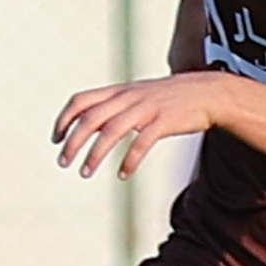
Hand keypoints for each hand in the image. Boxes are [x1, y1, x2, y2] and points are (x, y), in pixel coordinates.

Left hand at [53, 72, 225, 177]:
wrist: (210, 93)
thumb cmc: (173, 98)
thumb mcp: (140, 95)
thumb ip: (116, 105)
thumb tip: (93, 123)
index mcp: (120, 90)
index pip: (81, 100)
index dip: (64, 119)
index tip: (55, 138)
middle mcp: (129, 97)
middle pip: (91, 118)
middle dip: (73, 142)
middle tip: (63, 162)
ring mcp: (147, 108)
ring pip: (111, 131)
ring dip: (95, 154)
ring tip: (85, 172)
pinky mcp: (165, 121)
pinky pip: (142, 143)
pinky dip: (129, 160)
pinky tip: (123, 174)